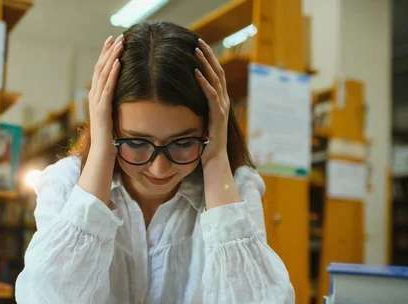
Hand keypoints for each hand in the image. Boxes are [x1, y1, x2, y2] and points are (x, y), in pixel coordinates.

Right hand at [88, 34, 123, 155]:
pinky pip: (108, 88)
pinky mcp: (102, 110)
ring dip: (112, 58)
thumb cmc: (109, 141)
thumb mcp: (113, 119)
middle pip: (100, 69)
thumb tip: (124, 100)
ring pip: (103, 75)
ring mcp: (97, 103)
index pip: (100, 72)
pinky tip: (118, 63)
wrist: (102, 156)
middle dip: (108, 52)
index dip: (105, 56)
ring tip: (120, 44)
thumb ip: (115, 107)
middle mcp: (94, 98)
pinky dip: (113, 74)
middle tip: (116, 36)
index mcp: (96, 98)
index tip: (113, 43)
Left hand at [194, 38, 229, 163]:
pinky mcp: (217, 115)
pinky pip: (211, 95)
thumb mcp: (200, 120)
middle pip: (217, 72)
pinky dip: (203, 82)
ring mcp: (222, 108)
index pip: (215, 75)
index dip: (209, 60)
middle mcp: (223, 101)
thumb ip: (197, 109)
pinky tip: (196, 72)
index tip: (199, 46)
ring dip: (205, 63)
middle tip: (198, 41)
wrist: (214, 159)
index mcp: (220, 101)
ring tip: (196, 50)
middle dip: (207, 55)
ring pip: (215, 79)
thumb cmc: (205, 142)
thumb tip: (184, 99)